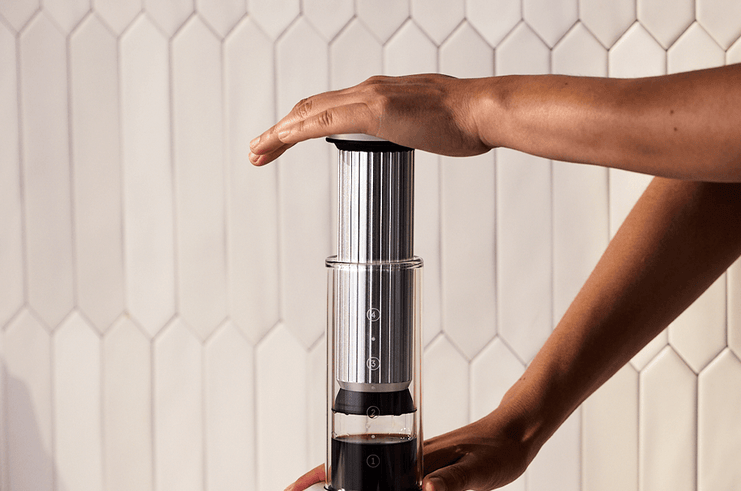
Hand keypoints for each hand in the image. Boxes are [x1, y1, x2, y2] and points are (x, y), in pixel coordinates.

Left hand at [249, 74, 490, 165]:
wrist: (483, 112)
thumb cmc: (464, 123)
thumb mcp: (426, 126)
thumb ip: (409, 129)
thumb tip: (406, 137)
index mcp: (379, 95)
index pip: (328, 107)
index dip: (300, 124)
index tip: (282, 142)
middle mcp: (369, 90)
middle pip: (311, 107)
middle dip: (280, 130)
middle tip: (257, 150)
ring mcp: (371, 98)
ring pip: (310, 112)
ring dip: (280, 132)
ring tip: (258, 151)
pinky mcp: (377, 111)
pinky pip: (327, 120)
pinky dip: (299, 130)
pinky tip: (283, 140)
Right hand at [263, 410, 536, 490]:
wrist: (515, 437)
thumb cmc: (497, 449)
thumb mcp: (480, 466)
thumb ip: (455, 478)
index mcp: (403, 459)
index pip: (347, 470)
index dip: (312, 486)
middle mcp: (397, 466)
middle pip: (339, 482)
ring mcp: (404, 476)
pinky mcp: (416, 485)